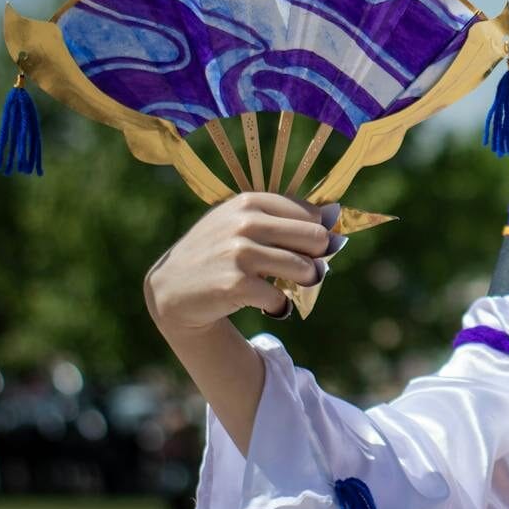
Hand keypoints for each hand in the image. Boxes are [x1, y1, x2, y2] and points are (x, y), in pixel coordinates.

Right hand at [144, 192, 331, 332]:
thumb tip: (336, 216)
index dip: (318, 235)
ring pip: (305, 269)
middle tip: (303, 271)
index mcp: (249, 202)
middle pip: (316, 238)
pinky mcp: (236, 284)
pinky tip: (265, 303)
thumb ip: (283, 218)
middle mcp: (244, 223)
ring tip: (285, 286)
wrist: (172, 290)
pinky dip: (279, 306)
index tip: (309, 248)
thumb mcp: (240, 223)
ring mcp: (239, 253)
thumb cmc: (217, 253)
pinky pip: (281, 297)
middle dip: (317, 259)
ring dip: (303, 284)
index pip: (311, 214)